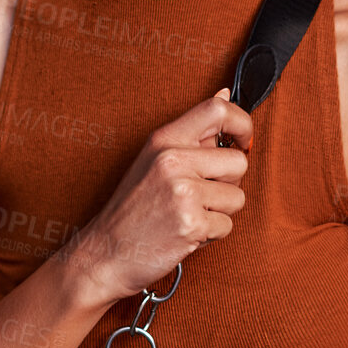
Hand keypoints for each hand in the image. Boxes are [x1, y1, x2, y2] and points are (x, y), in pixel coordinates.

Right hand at [65, 86, 253, 303]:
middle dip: (228, 184)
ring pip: (237, 197)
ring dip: (220, 212)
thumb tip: (226, 94)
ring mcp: (183, 193)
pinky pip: (227, 226)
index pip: (218, 110)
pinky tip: (185, 233)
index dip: (241, 124)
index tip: (241, 141)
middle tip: (200, 195)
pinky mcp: (191, 224)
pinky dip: (211, 235)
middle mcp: (173, 161)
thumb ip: (192, 131)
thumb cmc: (132, 209)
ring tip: (188, 214)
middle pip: (238, 161)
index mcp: (164, 140)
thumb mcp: (154, 158)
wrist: (105, 253)